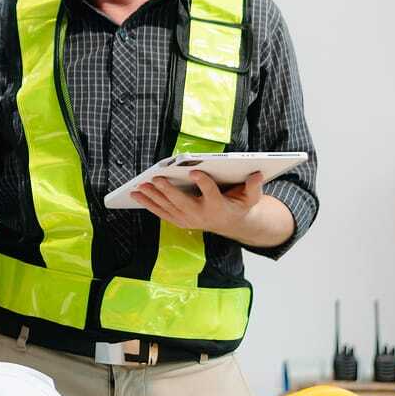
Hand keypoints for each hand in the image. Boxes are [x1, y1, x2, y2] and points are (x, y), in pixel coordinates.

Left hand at [130, 170, 264, 238]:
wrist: (231, 224)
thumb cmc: (238, 204)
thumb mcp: (250, 197)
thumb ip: (253, 186)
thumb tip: (257, 173)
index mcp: (219, 206)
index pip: (211, 193)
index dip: (203, 182)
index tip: (194, 171)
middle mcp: (201, 215)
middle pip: (183, 202)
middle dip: (168, 190)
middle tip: (156, 178)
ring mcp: (188, 220)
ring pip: (168, 208)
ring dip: (153, 197)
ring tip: (140, 186)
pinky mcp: (179, 221)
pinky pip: (161, 213)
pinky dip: (148, 204)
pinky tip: (137, 195)